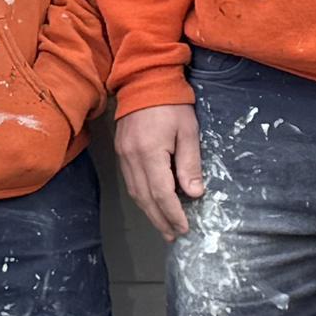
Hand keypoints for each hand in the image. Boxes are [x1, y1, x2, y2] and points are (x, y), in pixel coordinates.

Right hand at [115, 103, 202, 238]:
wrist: (145, 79)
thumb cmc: (172, 103)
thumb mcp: (188, 132)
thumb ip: (189, 164)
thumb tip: (194, 193)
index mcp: (149, 152)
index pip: (161, 193)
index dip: (173, 214)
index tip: (184, 228)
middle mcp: (131, 158)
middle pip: (145, 198)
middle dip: (160, 220)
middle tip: (173, 236)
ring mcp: (123, 155)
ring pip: (135, 193)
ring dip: (150, 213)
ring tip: (164, 227)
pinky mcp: (121, 152)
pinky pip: (131, 182)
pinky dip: (142, 198)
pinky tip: (152, 204)